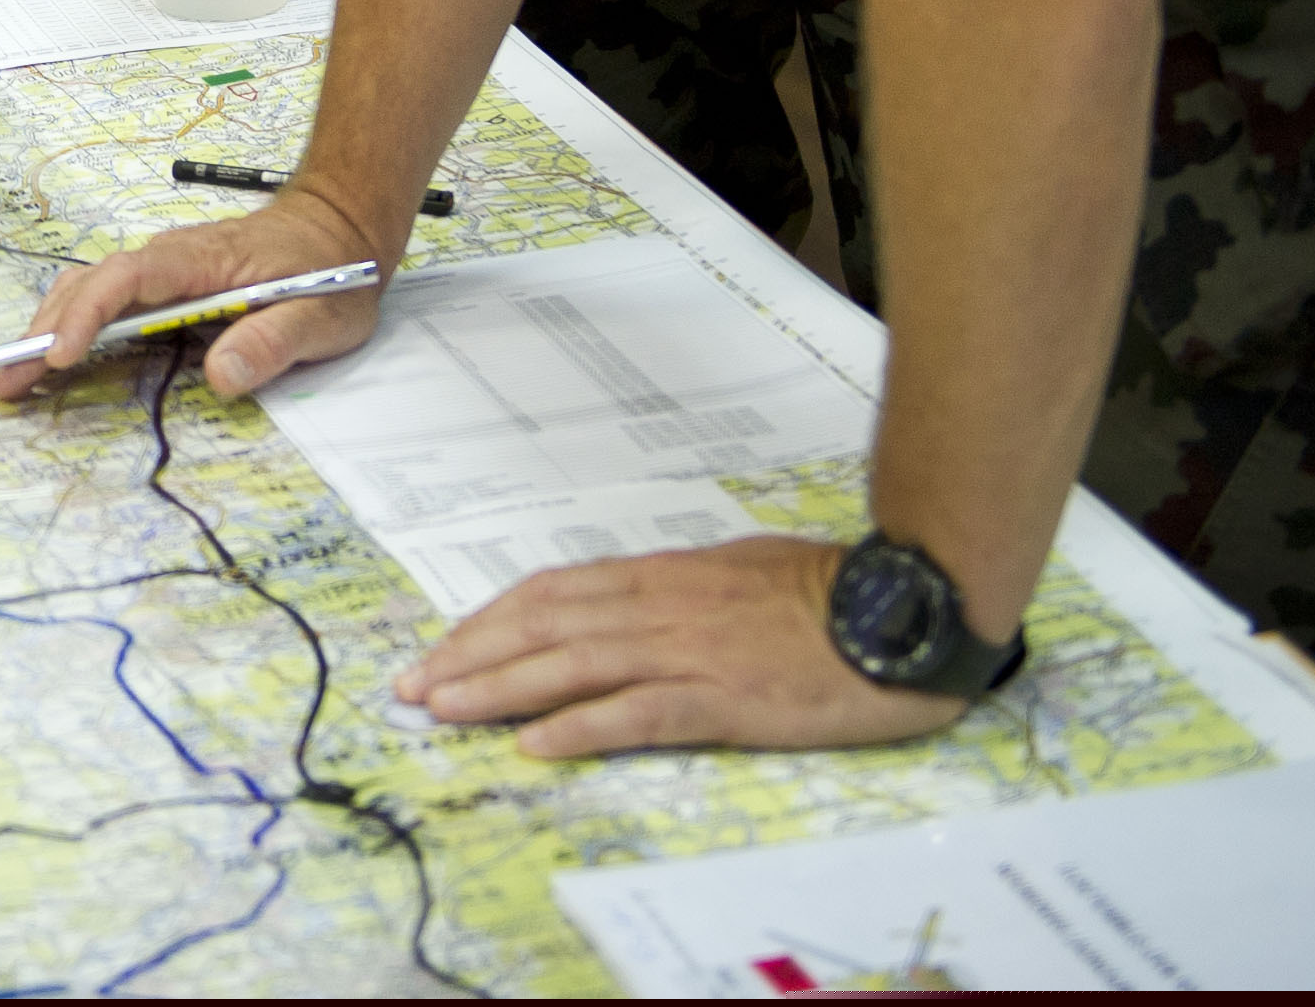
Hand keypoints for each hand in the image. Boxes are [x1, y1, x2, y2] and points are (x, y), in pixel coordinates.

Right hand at [0, 188, 384, 400]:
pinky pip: (105, 298)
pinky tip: (47, 356)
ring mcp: (163, 268)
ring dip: (46, 327)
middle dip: (41, 330)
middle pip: (90, 284)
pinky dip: (69, 324)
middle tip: (2, 378)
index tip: (58, 354)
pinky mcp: (163, 284)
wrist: (341, 225)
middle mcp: (171, 257)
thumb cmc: (333, 273)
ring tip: (8, 374)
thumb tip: (221, 375)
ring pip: (89, 288)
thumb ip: (275, 343)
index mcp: (203, 259)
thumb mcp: (324, 317)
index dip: (88, 315)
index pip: (128, 278)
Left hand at [395, 535, 971, 757]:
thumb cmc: (830, 591)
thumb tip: (632, 599)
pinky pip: (637, 713)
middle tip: (412, 686)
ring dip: (499, 688)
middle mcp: (660, 606)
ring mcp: (688, 651)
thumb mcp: (739, 569)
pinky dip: (580, 726)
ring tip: (444, 709)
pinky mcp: (723, 698)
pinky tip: (536, 744)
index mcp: (662, 576)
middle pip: (542, 626)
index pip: (552, 593)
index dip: (490, 620)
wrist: (901, 606)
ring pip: (571, 665)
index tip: (444, 646)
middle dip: (470, 655)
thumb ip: (681, 587)